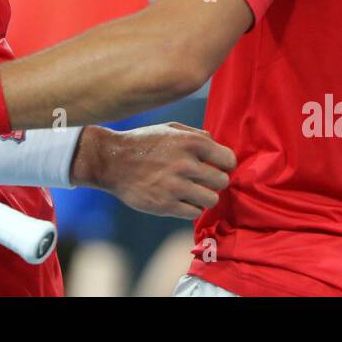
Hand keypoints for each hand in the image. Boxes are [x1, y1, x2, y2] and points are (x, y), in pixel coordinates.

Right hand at [72, 123, 235, 218]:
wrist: (112, 161)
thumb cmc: (144, 142)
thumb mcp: (170, 128)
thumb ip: (197, 135)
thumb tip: (218, 146)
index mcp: (190, 142)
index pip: (228, 159)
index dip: (225, 163)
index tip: (217, 166)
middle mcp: (186, 164)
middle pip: (222, 181)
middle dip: (215, 181)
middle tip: (204, 180)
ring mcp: (176, 186)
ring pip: (212, 199)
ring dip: (205, 196)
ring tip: (193, 191)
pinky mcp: (166, 205)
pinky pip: (194, 212)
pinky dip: (191, 207)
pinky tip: (181, 199)